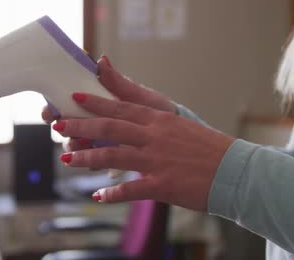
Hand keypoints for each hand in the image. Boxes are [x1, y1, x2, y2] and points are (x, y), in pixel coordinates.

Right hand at [42, 55, 176, 150]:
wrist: (184, 139)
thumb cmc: (161, 113)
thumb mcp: (144, 98)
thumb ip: (120, 84)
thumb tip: (101, 60)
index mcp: (103, 102)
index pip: (69, 101)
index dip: (54, 106)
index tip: (51, 113)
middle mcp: (99, 120)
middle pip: (69, 124)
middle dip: (64, 129)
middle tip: (65, 132)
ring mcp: (104, 140)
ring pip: (77, 144)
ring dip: (75, 146)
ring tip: (81, 148)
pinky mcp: (112, 157)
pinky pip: (93, 162)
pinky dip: (91, 162)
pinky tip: (95, 164)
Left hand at [53, 93, 234, 211]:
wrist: (234, 171)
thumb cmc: (209, 149)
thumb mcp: (182, 126)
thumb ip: (156, 124)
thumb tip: (137, 123)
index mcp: (160, 120)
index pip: (122, 107)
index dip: (97, 102)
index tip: (75, 97)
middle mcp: (155, 136)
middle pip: (111, 126)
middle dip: (82, 124)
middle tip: (58, 124)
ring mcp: (158, 159)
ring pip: (113, 155)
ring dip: (87, 157)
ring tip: (67, 159)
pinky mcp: (163, 184)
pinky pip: (131, 189)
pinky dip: (112, 194)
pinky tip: (98, 196)